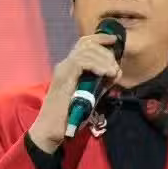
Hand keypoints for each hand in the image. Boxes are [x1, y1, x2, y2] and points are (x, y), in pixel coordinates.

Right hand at [29, 34, 123, 153]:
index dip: (100, 38)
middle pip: (87, 44)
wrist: (51, 130)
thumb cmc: (70, 116)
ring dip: (103, 59)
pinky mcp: (63, 78)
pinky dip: (96, 65)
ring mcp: (63, 70)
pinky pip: (81, 62)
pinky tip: (105, 74)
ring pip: (86, 51)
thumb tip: (117, 71)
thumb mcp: (91, 96)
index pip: (84, 43)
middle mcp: (65, 65)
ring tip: (112, 73)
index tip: (114, 40)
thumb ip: (102, 83)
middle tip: (115, 68)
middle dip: (105, 52)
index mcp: (70, 67)